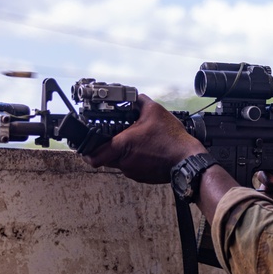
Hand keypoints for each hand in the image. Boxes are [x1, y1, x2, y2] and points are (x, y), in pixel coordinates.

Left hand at [83, 95, 205, 183]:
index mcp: (122, 146)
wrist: (187, 159)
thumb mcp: (155, 111)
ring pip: (118, 163)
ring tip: (135, 142)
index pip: (93, 157)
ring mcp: (133, 172)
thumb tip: (133, 96)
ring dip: (121, 153)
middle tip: (111, 137)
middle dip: (105, 148)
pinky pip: (131, 168)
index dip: (85, 152)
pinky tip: (145, 150)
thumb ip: (139, 101)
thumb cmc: (172, 138)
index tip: (84, 146)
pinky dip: (134, 159)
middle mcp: (125, 162)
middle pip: (104, 158)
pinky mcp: (142, 177)